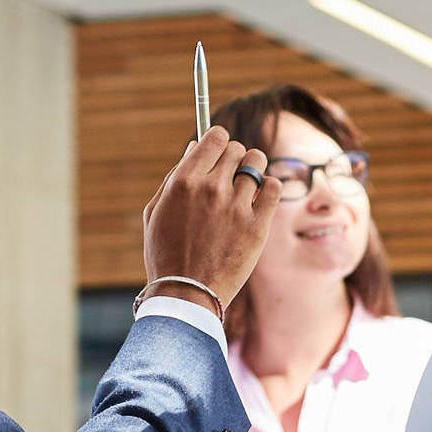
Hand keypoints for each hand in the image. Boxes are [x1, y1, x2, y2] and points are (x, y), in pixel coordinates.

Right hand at [138, 128, 272, 310]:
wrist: (186, 294)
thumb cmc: (166, 254)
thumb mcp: (157, 211)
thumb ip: (175, 176)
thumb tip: (193, 146)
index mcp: (184, 181)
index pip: (214, 137)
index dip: (219, 141)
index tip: (221, 151)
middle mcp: (211, 188)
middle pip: (237, 149)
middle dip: (235, 158)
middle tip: (232, 176)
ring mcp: (236, 206)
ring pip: (257, 163)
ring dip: (254, 170)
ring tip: (248, 186)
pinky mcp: (258, 225)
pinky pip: (274, 187)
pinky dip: (270, 188)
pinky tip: (260, 199)